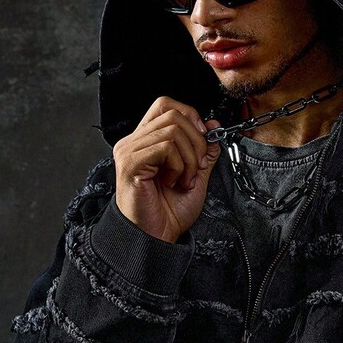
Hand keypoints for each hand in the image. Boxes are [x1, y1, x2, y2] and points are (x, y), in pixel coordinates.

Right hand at [113, 97, 222, 242]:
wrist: (155, 237)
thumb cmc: (168, 211)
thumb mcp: (195, 175)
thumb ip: (203, 150)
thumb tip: (213, 125)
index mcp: (146, 141)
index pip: (166, 105)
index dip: (190, 116)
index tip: (203, 139)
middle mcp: (133, 142)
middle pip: (172, 114)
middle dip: (196, 140)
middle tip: (197, 166)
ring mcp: (129, 151)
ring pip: (172, 130)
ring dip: (190, 158)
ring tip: (184, 179)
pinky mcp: (130, 163)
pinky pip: (165, 147)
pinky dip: (179, 165)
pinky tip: (173, 182)